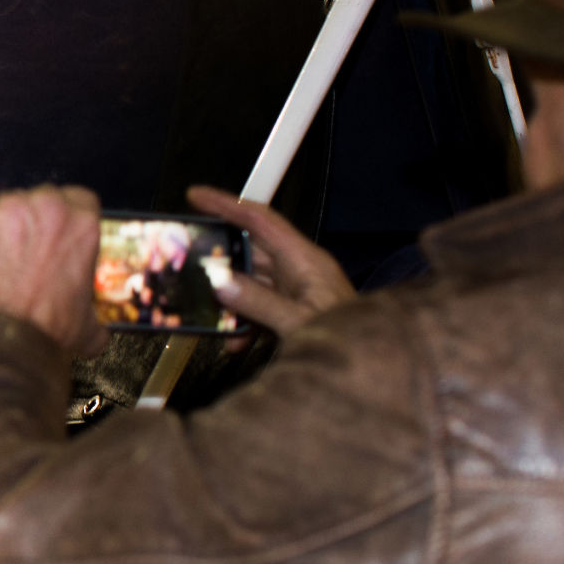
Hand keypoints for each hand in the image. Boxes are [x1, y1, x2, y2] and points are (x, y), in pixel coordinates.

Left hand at [0, 153, 106, 358]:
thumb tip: (98, 334)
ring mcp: (10, 209)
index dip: (65, 220)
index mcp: (83, 226)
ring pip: (6, 203)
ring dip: (2, 225)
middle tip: (24, 259)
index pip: (79, 200)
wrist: (5, 342)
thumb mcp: (87, 329)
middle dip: (33, 225)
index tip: (56, 238)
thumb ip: (95, 321)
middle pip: (41, 198)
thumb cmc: (44, 332)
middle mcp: (49, 208)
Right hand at [188, 186, 355, 335]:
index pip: (260, 220)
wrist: (373, 367)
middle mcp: (300, 270)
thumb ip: (259, 303)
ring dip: (229, 299)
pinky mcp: (294, 311)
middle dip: (219, 258)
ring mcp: (297, 291)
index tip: (197, 197)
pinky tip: (235, 342)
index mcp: (305, 260)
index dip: (227, 205)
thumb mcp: (298, 322)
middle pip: (250, 250)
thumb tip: (223, 282)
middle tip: (191, 259)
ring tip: (209, 311)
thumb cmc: (349, 340)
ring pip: (251, 282)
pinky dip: (243, 322)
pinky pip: (259, 306)